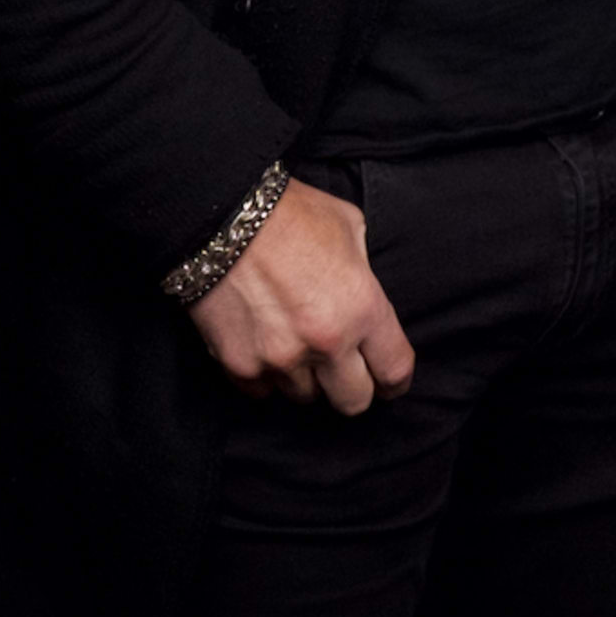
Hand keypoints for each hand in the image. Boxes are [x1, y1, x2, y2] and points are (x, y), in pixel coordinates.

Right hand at [184, 181, 415, 413]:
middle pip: (353, 402)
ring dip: (305, 377)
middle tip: (342, 369)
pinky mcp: (240, 366)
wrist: (220, 216)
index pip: (394, 371)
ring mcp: (280, 359)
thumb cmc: (290, 214)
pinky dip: (266, 375)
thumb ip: (363, 274)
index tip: (389, 382)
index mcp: (362, 308)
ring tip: (293, 340)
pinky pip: (262, 391)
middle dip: (352, 387)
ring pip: (305, 396)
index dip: (395, 381)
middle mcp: (325, 343)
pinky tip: (263, 343)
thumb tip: (364, 301)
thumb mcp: (350, 228)